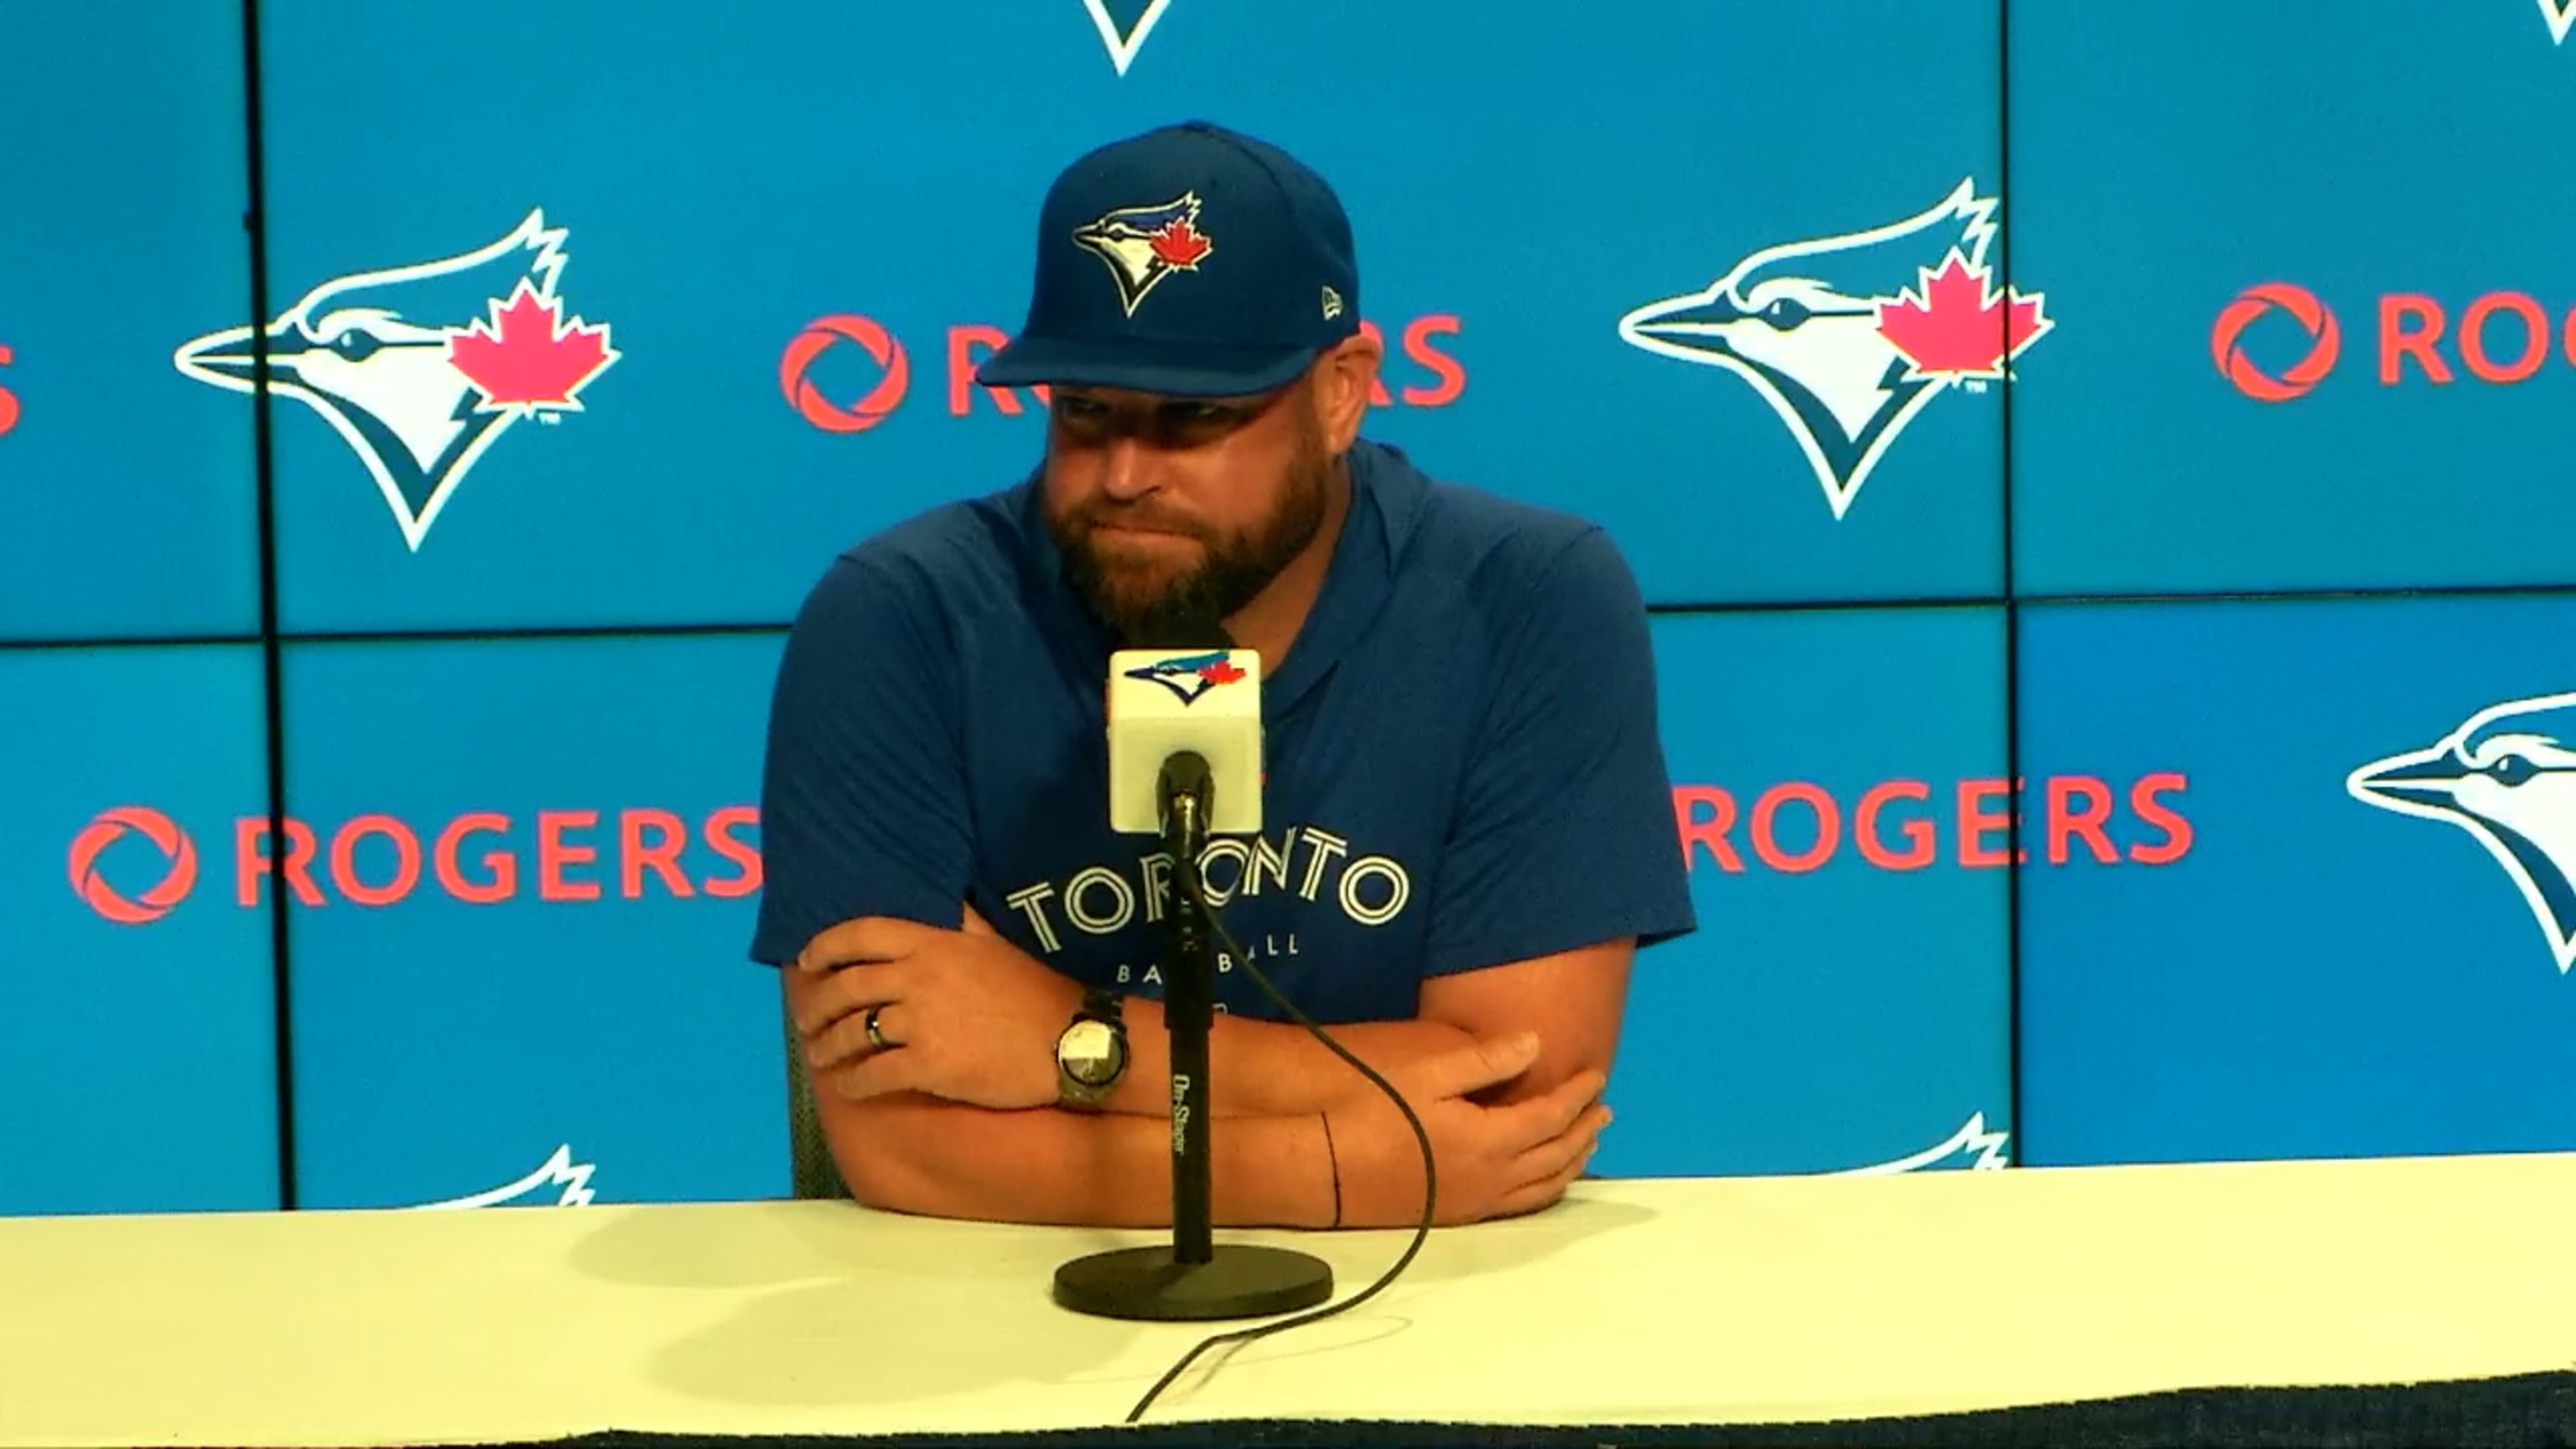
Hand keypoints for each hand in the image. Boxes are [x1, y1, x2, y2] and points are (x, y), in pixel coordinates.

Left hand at [791, 911, 1083, 1110]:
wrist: (1069, 1041)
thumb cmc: (1035, 991)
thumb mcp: (996, 943)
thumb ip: (964, 922)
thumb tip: (947, 901)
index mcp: (933, 944)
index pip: (861, 935)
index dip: (824, 947)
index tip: (806, 962)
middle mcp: (917, 978)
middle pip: (846, 987)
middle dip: (816, 1006)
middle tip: (807, 1021)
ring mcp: (920, 1023)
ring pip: (853, 1033)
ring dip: (828, 1047)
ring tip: (821, 1056)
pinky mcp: (928, 1065)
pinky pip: (874, 1074)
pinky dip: (854, 1084)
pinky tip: (849, 1088)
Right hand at [1327, 1031, 1608, 1227]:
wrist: (1330, 1171)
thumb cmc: (1376, 1115)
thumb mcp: (1429, 1075)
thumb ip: (1485, 1062)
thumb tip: (1535, 1044)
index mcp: (1492, 1141)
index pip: (1552, 1115)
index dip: (1578, 1094)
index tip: (1597, 1075)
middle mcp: (1495, 1178)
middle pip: (1558, 1155)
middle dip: (1584, 1130)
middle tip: (1603, 1110)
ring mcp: (1478, 1202)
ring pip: (1544, 1187)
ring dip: (1572, 1163)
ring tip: (1586, 1145)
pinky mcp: (1459, 1215)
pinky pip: (1521, 1205)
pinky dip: (1547, 1189)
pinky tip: (1543, 1179)